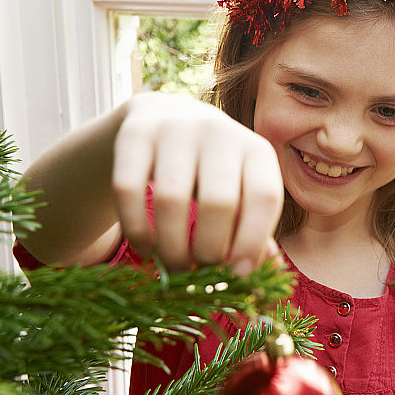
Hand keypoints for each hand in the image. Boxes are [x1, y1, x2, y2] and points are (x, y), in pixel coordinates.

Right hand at [112, 92, 282, 274]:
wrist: (166, 117)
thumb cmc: (214, 171)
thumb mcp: (242, 191)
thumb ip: (253, 231)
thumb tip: (262, 273)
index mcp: (256, 150)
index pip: (265, 198)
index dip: (253, 242)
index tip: (238, 277)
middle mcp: (219, 131)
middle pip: (218, 202)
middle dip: (209, 251)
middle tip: (201, 273)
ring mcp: (175, 128)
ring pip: (170, 200)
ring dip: (171, 247)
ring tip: (174, 266)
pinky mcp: (134, 133)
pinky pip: (128, 190)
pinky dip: (136, 229)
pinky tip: (145, 248)